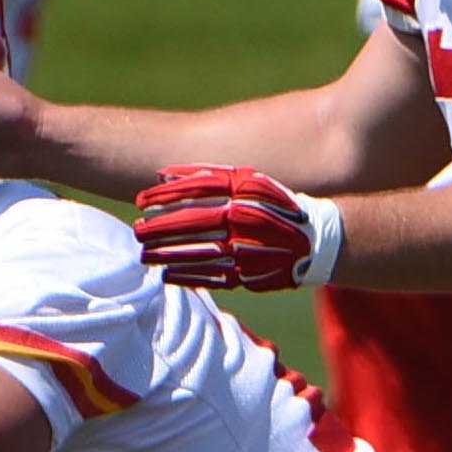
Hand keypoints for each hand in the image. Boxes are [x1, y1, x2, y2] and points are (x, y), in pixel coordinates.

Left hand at [134, 166, 344, 291]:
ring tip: (145, 254)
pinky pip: (212, 277)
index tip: (141, 201)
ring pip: (199, 252)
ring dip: (168, 254)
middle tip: (136, 230)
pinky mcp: (250, 274)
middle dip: (160, 227)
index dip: (165, 196)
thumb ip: (209, 176)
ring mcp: (248, 249)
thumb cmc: (272, 205)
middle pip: (193, 222)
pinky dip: (187, 276)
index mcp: (245, 193)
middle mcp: (245, 219)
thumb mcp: (247, 182)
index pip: (197, 190)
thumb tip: (165, 175)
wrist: (314, 239)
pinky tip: (167, 274)